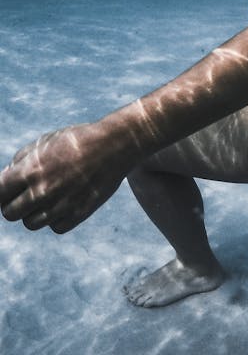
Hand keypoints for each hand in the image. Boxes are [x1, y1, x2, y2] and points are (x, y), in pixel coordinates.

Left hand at [0, 123, 128, 233]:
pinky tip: (65, 201)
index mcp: (31, 170)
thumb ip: (20, 161)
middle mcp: (43, 190)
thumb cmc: (78, 140)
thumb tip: (4, 180)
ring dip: (35, 212)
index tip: (8, 190)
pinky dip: (57, 218)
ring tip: (49, 195)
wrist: (115, 144)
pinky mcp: (78, 214)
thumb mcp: (46, 141)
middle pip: (10, 213)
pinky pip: (55, 227)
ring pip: (31, 223)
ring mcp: (61, 204)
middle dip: (15, 204)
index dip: (2, 192)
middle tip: (27, 194)